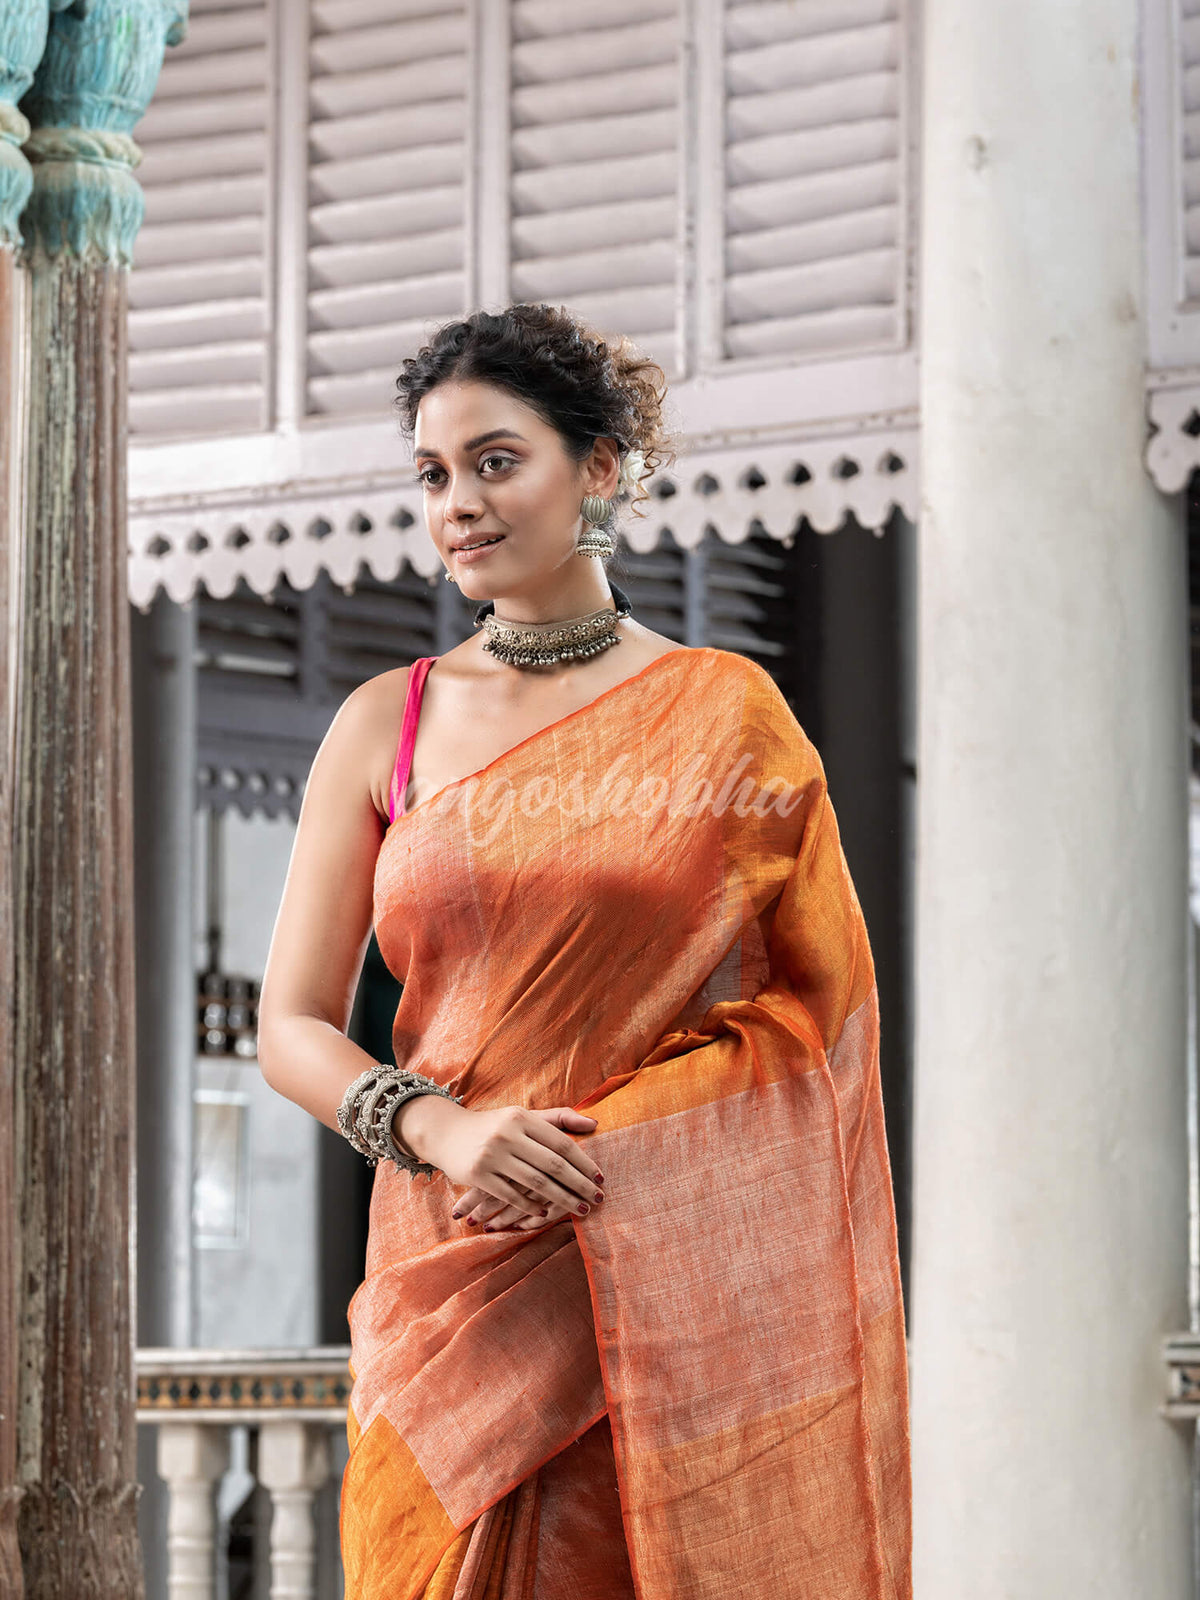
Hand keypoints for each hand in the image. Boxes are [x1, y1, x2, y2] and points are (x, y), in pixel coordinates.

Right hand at [397, 1099, 604, 1228]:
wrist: (445, 1132)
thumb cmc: (494, 1125)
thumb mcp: (522, 1116)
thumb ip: (558, 1118)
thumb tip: (595, 1124)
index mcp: (522, 1117)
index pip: (561, 1142)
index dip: (584, 1162)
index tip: (601, 1178)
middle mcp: (507, 1134)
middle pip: (553, 1164)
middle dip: (579, 1184)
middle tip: (598, 1199)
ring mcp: (491, 1155)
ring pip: (535, 1183)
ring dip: (562, 1199)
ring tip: (581, 1210)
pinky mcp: (476, 1175)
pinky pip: (510, 1196)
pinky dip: (530, 1207)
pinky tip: (546, 1214)